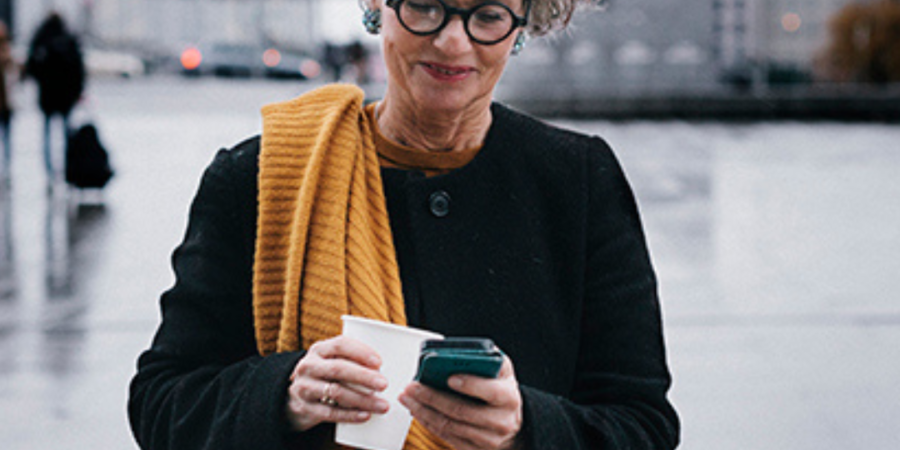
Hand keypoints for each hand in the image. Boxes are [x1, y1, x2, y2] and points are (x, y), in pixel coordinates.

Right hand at [285, 336, 390, 431]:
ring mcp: (304, 387)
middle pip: (338, 368)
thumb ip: (351, 361)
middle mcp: (309, 366)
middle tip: (384, 384)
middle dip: (364, 376)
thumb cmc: (324, 376)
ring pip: (336, 391)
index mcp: (319, 350)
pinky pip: (330, 412)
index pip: (340, 345)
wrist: (294, 398)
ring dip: (362, 399)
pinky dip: (349, 415)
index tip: (379, 362)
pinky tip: (365, 415)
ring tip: (382, 405)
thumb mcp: (331, 362)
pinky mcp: (305, 408)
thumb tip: (387, 368)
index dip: (361, 352)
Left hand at [399, 356, 522, 449]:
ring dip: (423, 411)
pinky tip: (416, 410)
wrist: (511, 422)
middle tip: (413, 386)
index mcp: (508, 397)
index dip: (469, 384)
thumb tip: (461, 350)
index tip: (449, 377)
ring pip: (449, 426)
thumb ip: (486, 357)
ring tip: (408, 397)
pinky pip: (446, 437)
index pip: (490, 391)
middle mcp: (501, 421)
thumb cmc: (501, 389)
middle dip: (433, 397)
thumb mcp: (501, 370)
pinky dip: (428, 422)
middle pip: (462, 411)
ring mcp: (487, 439)